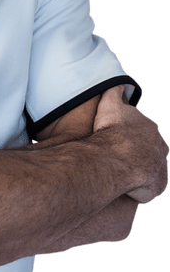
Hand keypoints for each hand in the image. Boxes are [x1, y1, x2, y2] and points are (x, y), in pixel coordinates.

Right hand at [93, 86, 168, 202]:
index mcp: (150, 128)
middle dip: (139, 152)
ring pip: (153, 167)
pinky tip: (130, 188)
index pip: (144, 130)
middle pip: (152, 148)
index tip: (119, 139)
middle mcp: (160, 146)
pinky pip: (152, 187)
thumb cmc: (111, 132)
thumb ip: (116, 91)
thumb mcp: (110, 104)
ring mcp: (160, 166)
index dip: (131, 135)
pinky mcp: (158, 184)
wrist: (114, 158)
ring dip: (143, 169)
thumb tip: (121, 83)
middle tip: (121, 157)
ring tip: (125, 173)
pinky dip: (143, 188)